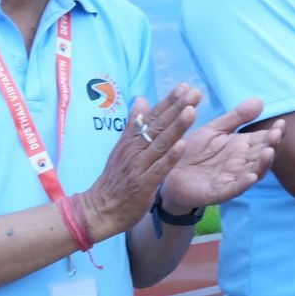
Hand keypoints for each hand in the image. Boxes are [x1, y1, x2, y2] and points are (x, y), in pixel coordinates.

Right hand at [80, 86, 199, 239]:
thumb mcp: (122, 148)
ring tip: (191, 110)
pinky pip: (159, 168)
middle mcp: (135, 149)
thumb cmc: (116, 179)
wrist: (100, 209)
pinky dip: (170, 156)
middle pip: (158, 125)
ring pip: (160, 143)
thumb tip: (142, 99)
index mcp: (131, 140)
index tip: (185, 86)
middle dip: (177, 107)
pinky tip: (183, 144)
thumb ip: (134, 124)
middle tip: (194, 91)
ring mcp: (139, 166)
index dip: (169, 102)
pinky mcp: (143, 184)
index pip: (152, 116)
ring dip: (176, 126)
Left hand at [160, 97, 283, 215]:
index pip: (264, 139)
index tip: (281, 123)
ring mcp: (231, 179)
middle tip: (276, 134)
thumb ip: (236, 117)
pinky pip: (233, 189)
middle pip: (262, 155)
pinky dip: (243, 185)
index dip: (274, 133)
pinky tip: (251, 177)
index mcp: (242, 147)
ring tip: (268, 152)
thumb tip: (259, 100)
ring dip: (262, 164)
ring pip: (253, 173)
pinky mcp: (217, 192)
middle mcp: (241, 164)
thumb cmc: (193, 151)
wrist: (169, 170)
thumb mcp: (214, 129)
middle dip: (271, 146)